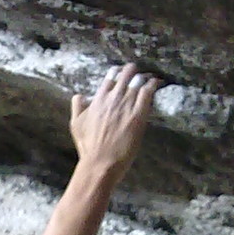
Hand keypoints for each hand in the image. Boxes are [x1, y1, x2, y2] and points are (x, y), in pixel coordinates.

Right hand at [70, 63, 159, 179]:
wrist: (100, 162)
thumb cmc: (88, 147)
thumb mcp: (75, 124)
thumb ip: (77, 106)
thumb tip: (80, 96)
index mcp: (99, 98)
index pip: (111, 76)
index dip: (119, 72)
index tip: (123, 73)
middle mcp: (113, 97)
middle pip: (127, 74)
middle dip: (134, 72)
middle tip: (139, 75)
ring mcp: (126, 105)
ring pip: (139, 80)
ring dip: (145, 77)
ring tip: (150, 78)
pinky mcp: (138, 115)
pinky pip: (148, 92)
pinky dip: (154, 84)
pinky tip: (157, 83)